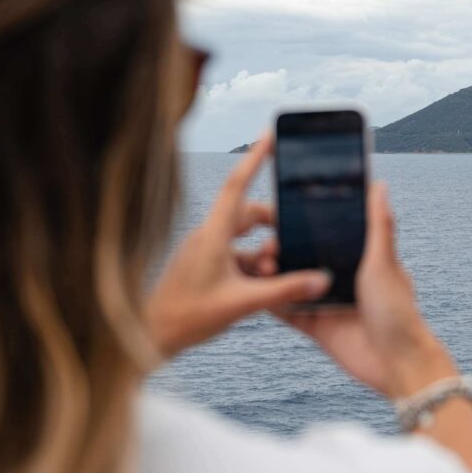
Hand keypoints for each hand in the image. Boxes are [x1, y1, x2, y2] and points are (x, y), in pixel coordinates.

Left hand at [145, 138, 330, 357]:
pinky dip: (253, 264)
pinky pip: (235, 255)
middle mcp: (207, 236)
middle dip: (273, 223)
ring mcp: (204, 251)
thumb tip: (320, 279)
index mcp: (213, 234)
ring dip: (264, 250)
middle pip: (248, 213)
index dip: (255, 158)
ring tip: (277, 271)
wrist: (150, 336)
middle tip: (293, 238)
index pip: (237, 185)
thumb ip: (285, 291)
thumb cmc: (188, 317)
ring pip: (243, 237)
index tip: (270, 136)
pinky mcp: (203, 266)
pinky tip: (264, 285)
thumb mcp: (243, 303)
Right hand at [277, 182, 458, 398]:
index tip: (283, 212)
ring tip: (257, 264)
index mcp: (360, 260)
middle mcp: (342, 279)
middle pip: (305, 258)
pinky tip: (254, 291)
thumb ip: (378, 226)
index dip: (306, 224)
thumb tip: (379, 185)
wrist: (397, 365)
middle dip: (284, 249)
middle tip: (266, 243)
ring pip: (292, 283)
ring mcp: (327, 303)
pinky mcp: (316, 328)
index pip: (328, 235)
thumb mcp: (384, 263)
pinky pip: (288, 312)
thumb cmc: (399, 312)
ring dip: (273, 274)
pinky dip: (271, 302)